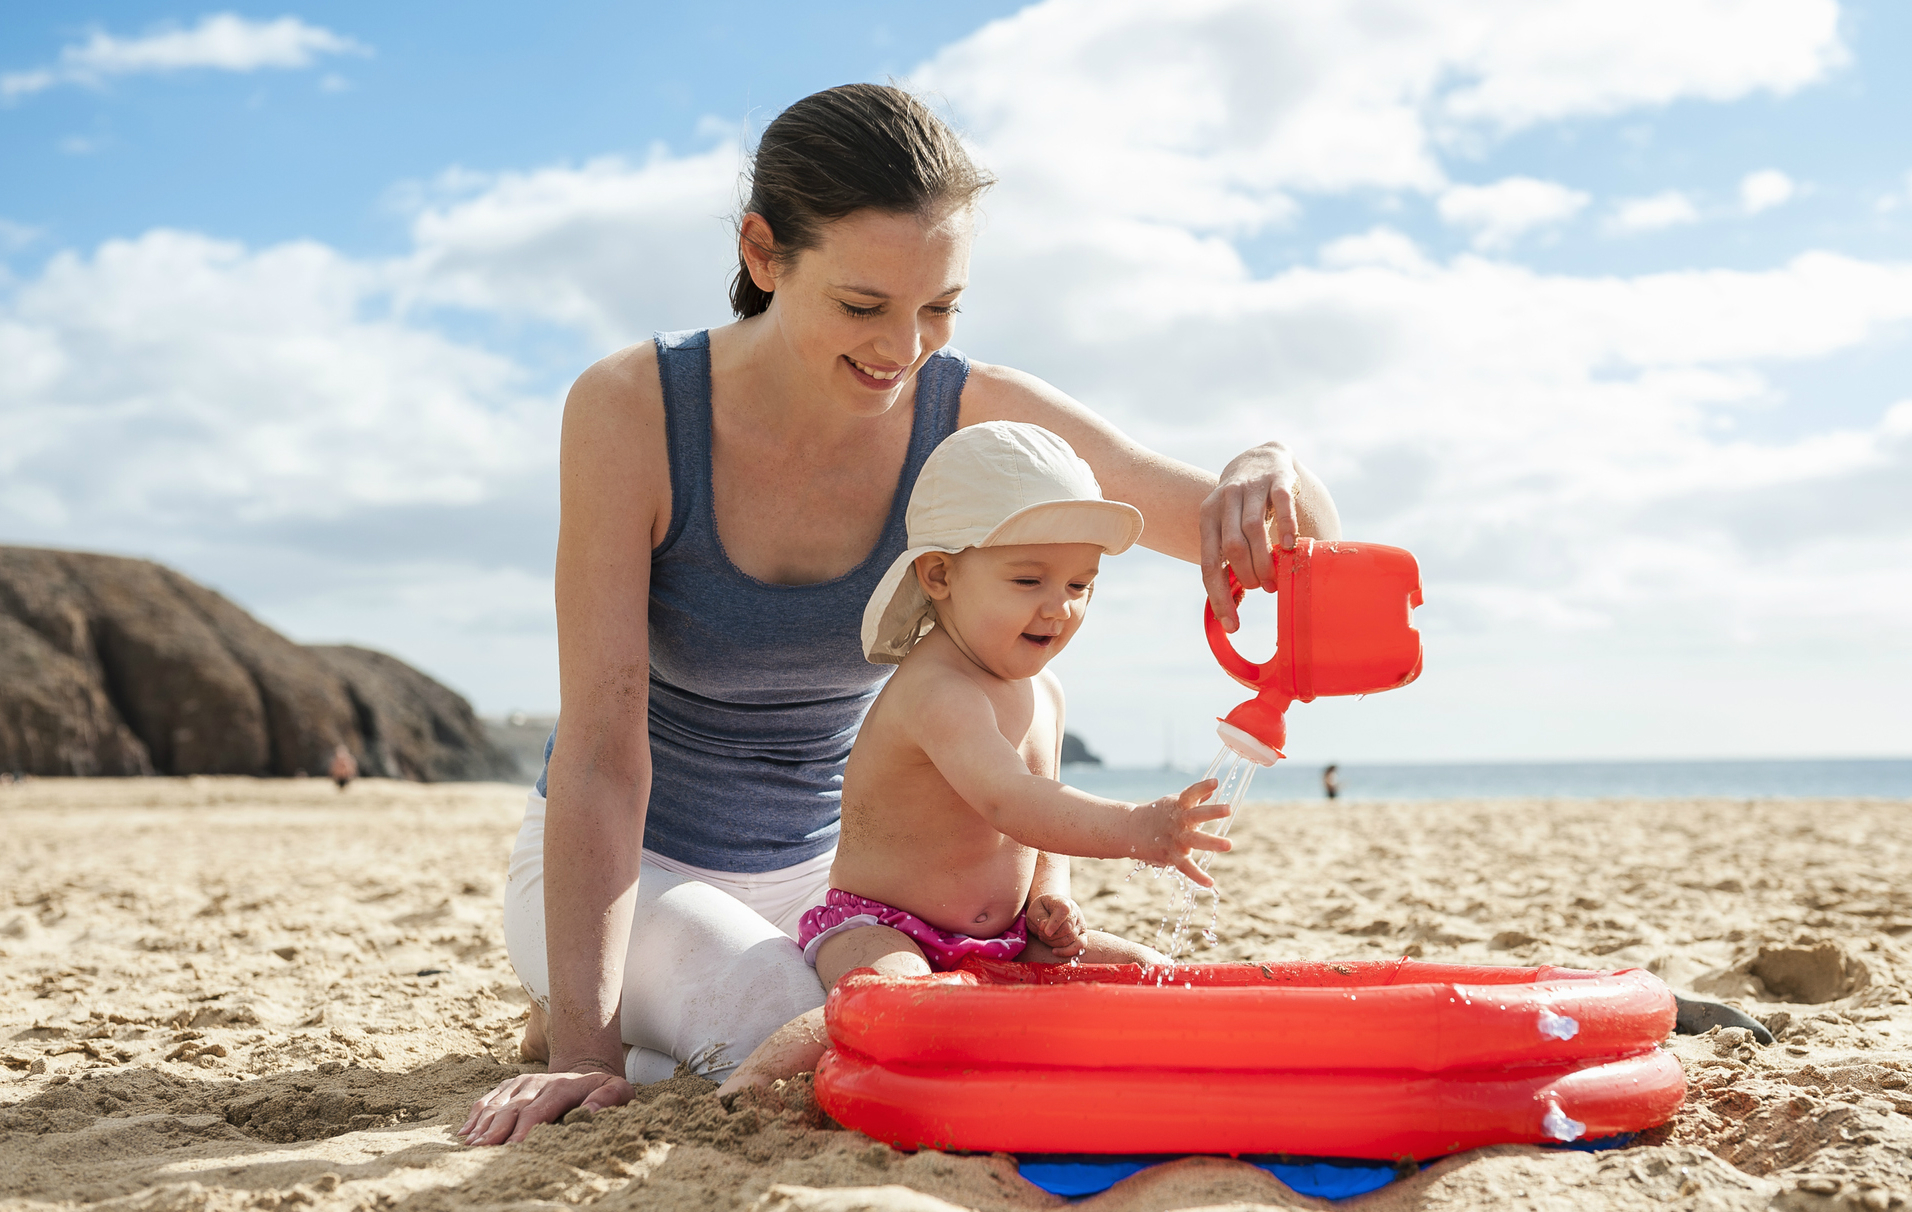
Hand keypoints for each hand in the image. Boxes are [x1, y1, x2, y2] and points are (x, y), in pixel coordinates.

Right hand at [458, 1063, 632, 1145]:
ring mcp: (521, 1083)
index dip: (524, 1128)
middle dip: (496, 1130)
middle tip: (481, 1150)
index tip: (513, 1146)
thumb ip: (609, 1098)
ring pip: (496, 1103)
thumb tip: (590, 1110)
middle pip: (512, 1109)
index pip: (538, 1110)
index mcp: (561, 1087)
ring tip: (470, 1144)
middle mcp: (537, 1082)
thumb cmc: (603, 1090)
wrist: (587, 1070)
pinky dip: (476, 1115)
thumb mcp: (619, 1090)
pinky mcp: (511, 1085)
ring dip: (482, 1124)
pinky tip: (465, 1132)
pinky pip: (489, 1099)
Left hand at [1027, 893, 1086, 958]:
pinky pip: (1080, 947)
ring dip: (1054, 943)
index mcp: (1063, 902)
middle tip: (1041, 933)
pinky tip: (1055, 951)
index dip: (1055, 923)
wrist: (1050, 912)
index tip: (1046, 932)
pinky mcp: (1082, 935)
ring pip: (1070, 939)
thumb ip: (1038, 917)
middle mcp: (1075, 912)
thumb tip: (1044, 927)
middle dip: (1051, 935)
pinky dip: (1067, 952)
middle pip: (1067, 928)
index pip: (1064, 910)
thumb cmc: (1041, 911)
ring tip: (1045, 938)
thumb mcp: (1034, 910)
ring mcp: (1080, 924)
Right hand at [1131, 778, 1229, 885]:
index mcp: (1178, 805)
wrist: (1130, 830)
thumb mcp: (1174, 803)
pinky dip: (1197, 876)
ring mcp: (1174, 838)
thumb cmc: (1158, 814)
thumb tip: (1213, 788)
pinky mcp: (1171, 855)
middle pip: (1196, 815)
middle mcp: (1178, 821)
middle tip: (1228, 809)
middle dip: (1212, 812)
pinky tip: (1211, 882)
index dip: (1202, 787)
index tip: (1215, 782)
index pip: (1191, 793)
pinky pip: (1186, 867)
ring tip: (1229, 845)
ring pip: (1195, 840)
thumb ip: (1195, 798)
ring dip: (1211, 842)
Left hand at [1201, 441, 1297, 632]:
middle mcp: (1225, 501)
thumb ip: (1229, 558)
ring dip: (1264, 560)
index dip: (1219, 597)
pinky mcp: (1277, 479)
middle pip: (1232, 547)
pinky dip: (1286, 526)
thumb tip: (1233, 602)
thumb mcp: (1228, 526)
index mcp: (1208, 518)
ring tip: (1275, 580)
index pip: (1209, 564)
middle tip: (1264, 589)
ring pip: (1253, 528)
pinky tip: (1291, 546)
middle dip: (1247, 575)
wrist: (1260, 458)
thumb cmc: (1243, 505)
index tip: (1232, 624)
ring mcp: (1250, 488)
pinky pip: (1281, 503)